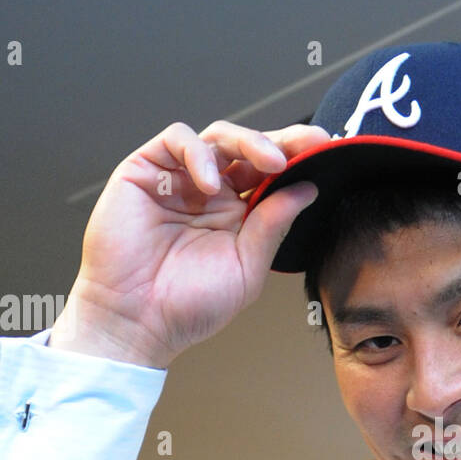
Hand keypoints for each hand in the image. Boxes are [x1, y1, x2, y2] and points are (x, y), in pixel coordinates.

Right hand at [50, 121, 331, 367]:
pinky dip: (199, 154)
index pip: (271, 175)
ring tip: (270, 162)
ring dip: (249, 142)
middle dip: (282, 141)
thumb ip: (273, 226)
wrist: (137, 321)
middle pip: (249, 149)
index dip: (297, 157)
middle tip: (307, 143)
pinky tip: (211, 185)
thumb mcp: (247, 267)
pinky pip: (177, 140)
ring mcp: (179, 179)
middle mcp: (211, 192)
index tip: (323, 148)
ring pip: (218, 138)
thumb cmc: (187, 305)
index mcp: (238, 214)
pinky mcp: (145, 170)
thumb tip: (307, 189)